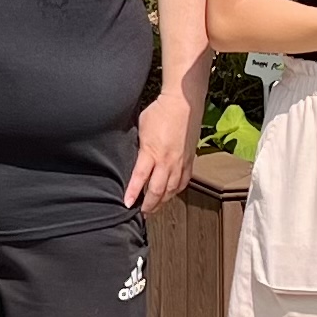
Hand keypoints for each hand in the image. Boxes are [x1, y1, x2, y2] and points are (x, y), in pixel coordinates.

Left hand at [125, 91, 199, 212]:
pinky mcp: (190, 160)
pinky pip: (183, 181)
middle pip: (157, 190)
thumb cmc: (160, 112)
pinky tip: (171, 194)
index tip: (127, 203)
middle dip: (149, 204)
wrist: (184, 104)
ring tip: (154, 208)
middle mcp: (167, 161)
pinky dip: (176, 191)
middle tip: (142, 212)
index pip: (140, 178)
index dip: (132, 193)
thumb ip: (139, 147)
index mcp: (151, 152)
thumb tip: (135, 158)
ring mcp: (180, 162)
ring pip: (171, 190)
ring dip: (162, 201)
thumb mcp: (141, 128)